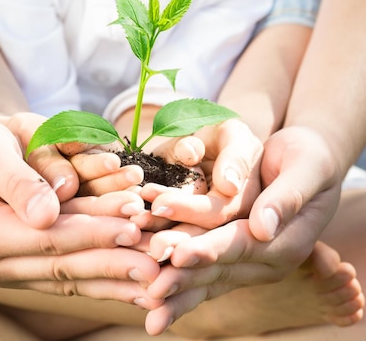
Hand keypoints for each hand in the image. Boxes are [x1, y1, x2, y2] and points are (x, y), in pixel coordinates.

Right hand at [0, 117, 161, 306]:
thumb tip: (47, 215)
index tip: (130, 229)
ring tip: (154, 275)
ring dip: (114, 274)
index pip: (47, 238)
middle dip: (113, 261)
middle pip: (64, 262)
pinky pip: (69, 272)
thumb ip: (16, 182)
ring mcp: (13, 265)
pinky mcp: (28, 262)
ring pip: (71, 273)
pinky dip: (103, 275)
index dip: (92, 233)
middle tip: (156, 263)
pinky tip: (133, 281)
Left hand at [141, 125, 341, 332]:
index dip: (209, 250)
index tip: (178, 255)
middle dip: (184, 276)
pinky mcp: (238, 258)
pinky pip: (208, 272)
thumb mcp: (308, 167)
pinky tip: (154, 291)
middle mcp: (271, 260)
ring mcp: (254, 264)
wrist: (311, 161)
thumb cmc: (311, 157)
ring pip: (211, 278)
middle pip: (221, 268)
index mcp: (289, 241)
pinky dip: (182, 280)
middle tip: (150, 287)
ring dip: (178, 288)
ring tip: (146, 301)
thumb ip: (287, 197)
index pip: (243, 246)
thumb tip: (262, 230)